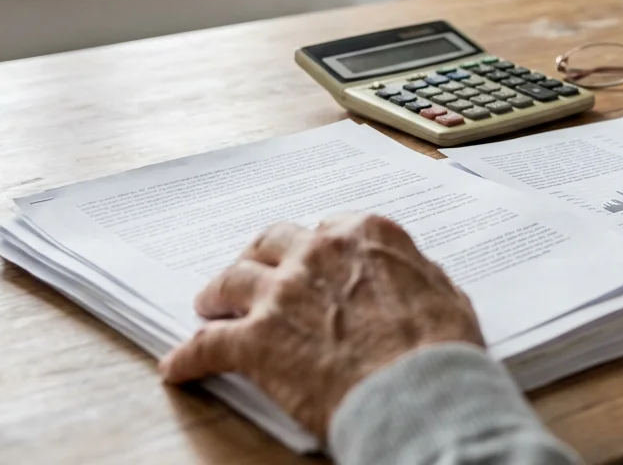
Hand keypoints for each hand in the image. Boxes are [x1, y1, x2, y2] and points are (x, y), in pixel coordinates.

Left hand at [159, 213, 482, 437]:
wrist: (420, 393)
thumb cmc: (441, 349)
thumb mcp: (445, 294)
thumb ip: (416, 276)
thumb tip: (408, 280)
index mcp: (366, 235)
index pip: (328, 229)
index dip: (316, 249)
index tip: (311, 261)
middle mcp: (319, 253)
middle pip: (272, 242)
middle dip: (260, 257)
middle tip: (253, 272)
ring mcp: (283, 294)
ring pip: (231, 280)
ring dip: (216, 294)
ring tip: (208, 305)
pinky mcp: (256, 340)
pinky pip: (206, 345)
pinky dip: (188, 358)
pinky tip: (177, 367)